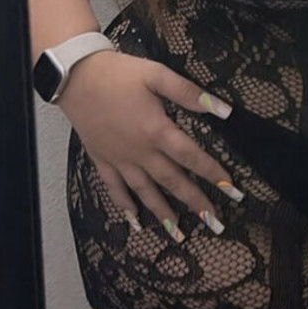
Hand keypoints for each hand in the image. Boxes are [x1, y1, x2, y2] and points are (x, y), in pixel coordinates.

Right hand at [59, 50, 242, 241]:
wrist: (76, 78)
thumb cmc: (120, 74)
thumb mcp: (158, 75)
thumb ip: (189, 93)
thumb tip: (223, 110)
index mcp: (157, 131)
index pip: (192, 157)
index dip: (213, 173)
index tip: (232, 190)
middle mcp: (140, 152)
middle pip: (173, 181)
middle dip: (195, 203)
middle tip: (215, 223)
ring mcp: (120, 159)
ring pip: (145, 192)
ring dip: (163, 213)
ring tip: (179, 234)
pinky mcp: (102, 160)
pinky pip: (115, 189)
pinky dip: (125, 206)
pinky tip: (135, 221)